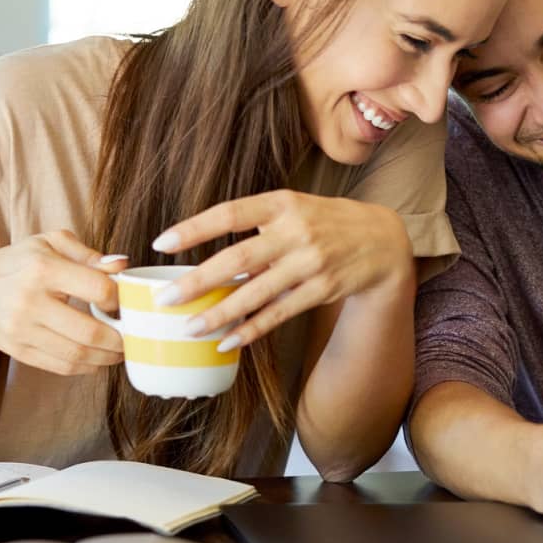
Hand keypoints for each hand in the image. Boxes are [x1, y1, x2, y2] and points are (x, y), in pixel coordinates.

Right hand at [0, 230, 126, 375]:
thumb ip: (87, 254)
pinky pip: (62, 366)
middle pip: (90, 331)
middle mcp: (29, 301)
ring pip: (78, 354)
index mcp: (42, 268)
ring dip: (108, 357)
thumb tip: (122, 265)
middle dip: (121, 338)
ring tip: (121, 350)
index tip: (125, 301)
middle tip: (134, 335)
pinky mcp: (19, 350)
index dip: (119, 298)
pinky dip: (87, 367)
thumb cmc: (18, 263)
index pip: (98, 288)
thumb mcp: (48, 243)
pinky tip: (98, 358)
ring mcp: (22, 330)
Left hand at [150, 190, 412, 348]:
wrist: (382, 240)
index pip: (230, 213)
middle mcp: (296, 231)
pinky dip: (251, 329)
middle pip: (238, 259)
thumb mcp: (293, 207)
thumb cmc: (325, 221)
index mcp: (282, 202)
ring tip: (190, 328)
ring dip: (220, 314)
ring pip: (256, 293)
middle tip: (165, 299)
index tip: (161, 243)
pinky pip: (279, 313)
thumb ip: (256, 224)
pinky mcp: (322, 289)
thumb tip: (208, 255)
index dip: (194, 229)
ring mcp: (311, 262)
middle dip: (198, 281)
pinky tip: (227, 340)